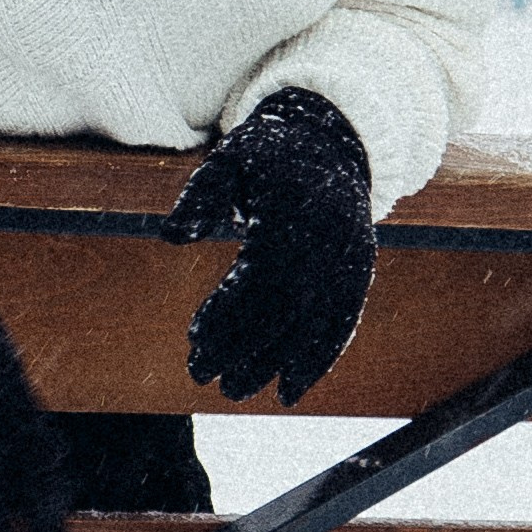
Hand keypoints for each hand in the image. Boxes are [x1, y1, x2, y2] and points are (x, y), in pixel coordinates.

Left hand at [165, 88, 376, 403]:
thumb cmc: (267, 155)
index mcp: (293, 210)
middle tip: (201, 375)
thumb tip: (169, 235)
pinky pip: (342, 324)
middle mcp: (328, 238)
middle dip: (242, 348)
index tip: (194, 340)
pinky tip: (289, 391)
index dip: (227, 313)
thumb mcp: (228, 160)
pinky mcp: (361, 271)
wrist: (332, 140)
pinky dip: (318, 361)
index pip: (258, 276)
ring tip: (234, 389)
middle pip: (283, 309)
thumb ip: (199, 196)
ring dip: (273, 364)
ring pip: (312, 325)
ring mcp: (350, 257)